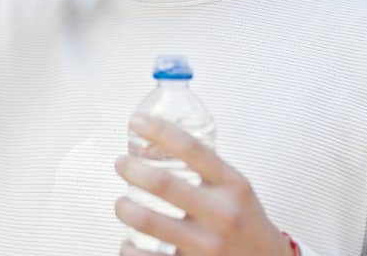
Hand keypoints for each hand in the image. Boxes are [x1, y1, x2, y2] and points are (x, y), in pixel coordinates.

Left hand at [115, 116, 292, 255]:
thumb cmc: (244, 223)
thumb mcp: (235, 188)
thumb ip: (204, 168)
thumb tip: (155, 144)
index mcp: (232, 186)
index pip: (191, 149)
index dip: (158, 131)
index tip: (137, 122)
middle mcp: (220, 214)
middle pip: (162, 184)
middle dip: (131, 169)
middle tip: (122, 164)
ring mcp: (206, 245)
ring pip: (146, 221)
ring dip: (124, 208)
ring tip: (122, 204)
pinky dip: (128, 247)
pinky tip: (129, 241)